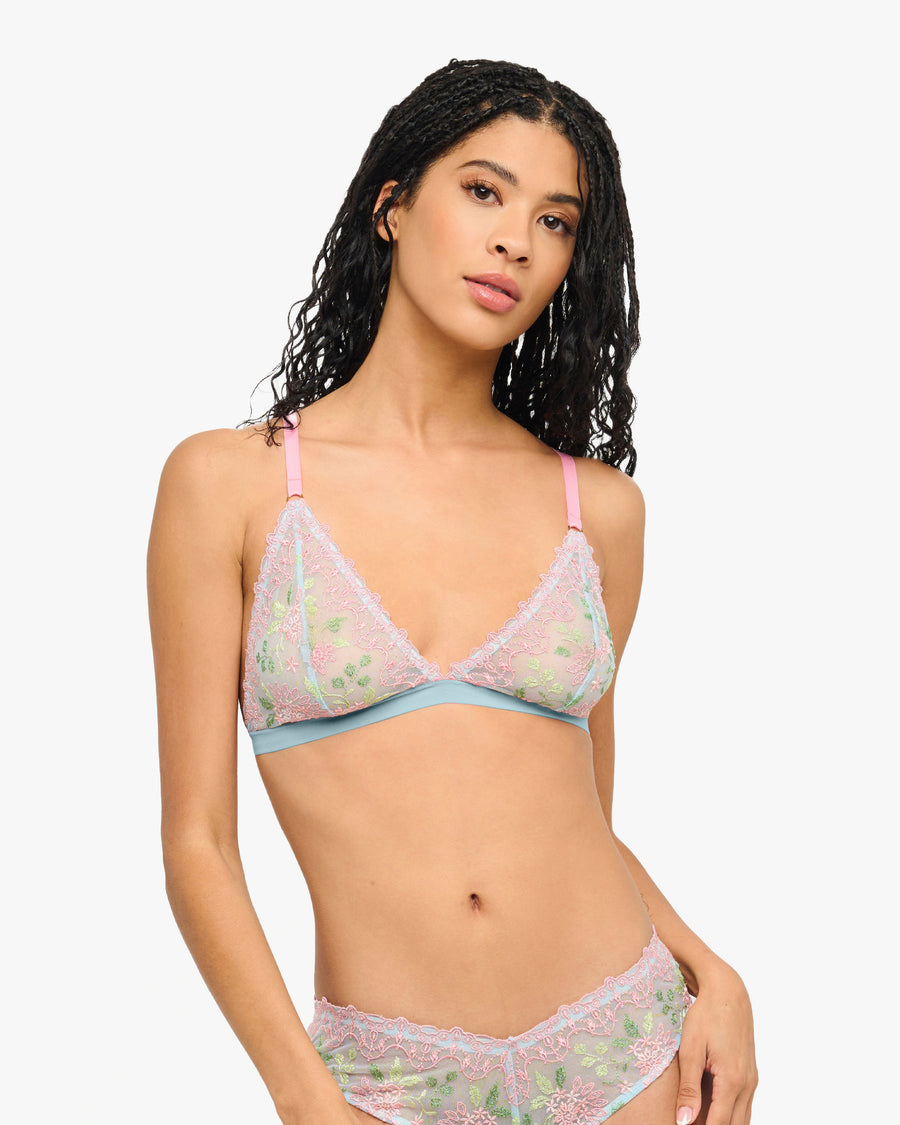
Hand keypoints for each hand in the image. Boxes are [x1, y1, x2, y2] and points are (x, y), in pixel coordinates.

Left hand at [675, 957, 756, 1124]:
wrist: (727, 991)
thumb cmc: (705, 1016)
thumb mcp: (690, 1050)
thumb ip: (688, 1088)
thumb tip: (684, 1122)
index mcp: (731, 1081)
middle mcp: (747, 1084)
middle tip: (690, 1124)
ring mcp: (752, 1080)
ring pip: (742, 1118)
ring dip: (723, 1123)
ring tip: (700, 1120)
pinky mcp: (751, 1074)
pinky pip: (743, 1105)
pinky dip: (730, 1114)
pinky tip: (712, 1111)